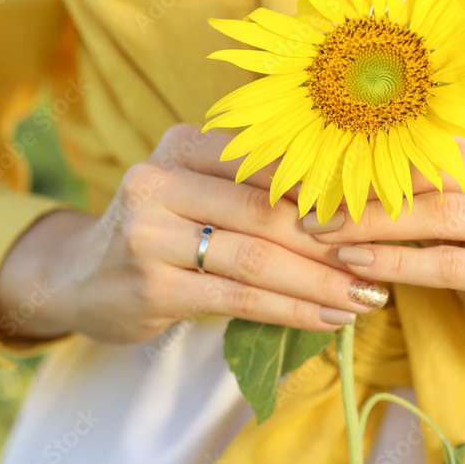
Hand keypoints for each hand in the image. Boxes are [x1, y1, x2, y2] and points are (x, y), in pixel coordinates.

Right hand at [0, 124, 385, 345]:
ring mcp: (149, 234)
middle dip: (335, 241)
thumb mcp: (193, 189)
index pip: (271, 161)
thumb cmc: (158, 230)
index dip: (331, 187)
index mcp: (181, 144)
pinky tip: (327, 318)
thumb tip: (351, 201)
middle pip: (268, 210)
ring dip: (322, 282)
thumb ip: (251, 186)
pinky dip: (291, 311)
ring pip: (257, 258)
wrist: (79, 277)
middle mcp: (159, 179)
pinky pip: (238, 299)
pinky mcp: (150, 286)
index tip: (384, 210)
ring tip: (365, 298)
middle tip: (385, 261)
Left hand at [301, 124, 464, 378]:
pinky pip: (449, 263)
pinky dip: (395, 262)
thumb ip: (441, 184)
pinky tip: (356, 265)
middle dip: (367, 183)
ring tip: (323, 232)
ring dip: (372, 223)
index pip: (440, 134)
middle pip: (437, 167)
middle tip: (312, 200)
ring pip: (441, 212)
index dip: (376, 144)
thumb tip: (351, 166)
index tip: (321, 159)